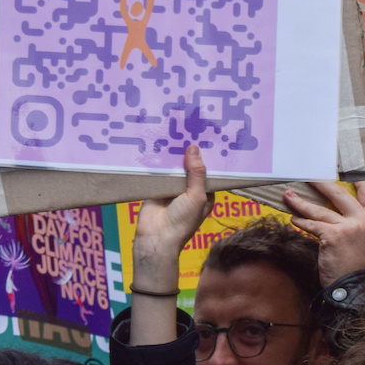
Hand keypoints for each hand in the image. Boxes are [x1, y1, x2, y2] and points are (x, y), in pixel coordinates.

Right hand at [132, 145, 212, 295]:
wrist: (155, 237)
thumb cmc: (182, 221)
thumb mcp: (196, 196)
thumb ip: (197, 173)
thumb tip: (194, 148)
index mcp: (204, 193)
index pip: (208, 170)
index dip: (208, 156)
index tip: (208, 137)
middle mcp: (189, 189)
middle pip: (190, 166)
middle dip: (189, 152)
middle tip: (190, 127)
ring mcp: (173, 188)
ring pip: (174, 167)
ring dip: (173, 154)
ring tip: (174, 130)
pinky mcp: (157, 187)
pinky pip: (159, 171)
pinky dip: (158, 161)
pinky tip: (158, 144)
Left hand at [283, 180, 364, 285]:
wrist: (351, 285)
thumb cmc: (355, 264)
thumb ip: (357, 222)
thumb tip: (337, 207)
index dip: (356, 179)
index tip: (342, 169)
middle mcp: (364, 220)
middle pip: (339, 194)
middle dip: (321, 184)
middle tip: (308, 177)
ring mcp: (349, 227)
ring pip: (320, 210)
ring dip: (301, 203)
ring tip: (289, 195)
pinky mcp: (333, 235)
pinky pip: (313, 225)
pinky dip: (301, 222)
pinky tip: (293, 219)